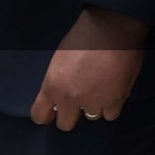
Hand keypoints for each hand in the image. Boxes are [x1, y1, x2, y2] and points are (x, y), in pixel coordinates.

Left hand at [29, 6, 146, 130]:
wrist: (111, 30)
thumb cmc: (82, 38)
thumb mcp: (58, 60)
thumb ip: (56, 82)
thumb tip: (58, 96)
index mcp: (52, 86)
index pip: (39, 115)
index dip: (45, 115)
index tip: (51, 112)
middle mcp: (70, 99)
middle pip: (65, 124)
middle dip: (70, 115)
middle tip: (77, 103)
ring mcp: (93, 102)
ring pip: (90, 118)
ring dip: (93, 108)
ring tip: (98, 90)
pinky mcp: (115, 101)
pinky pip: (110, 115)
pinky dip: (111, 106)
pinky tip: (111, 92)